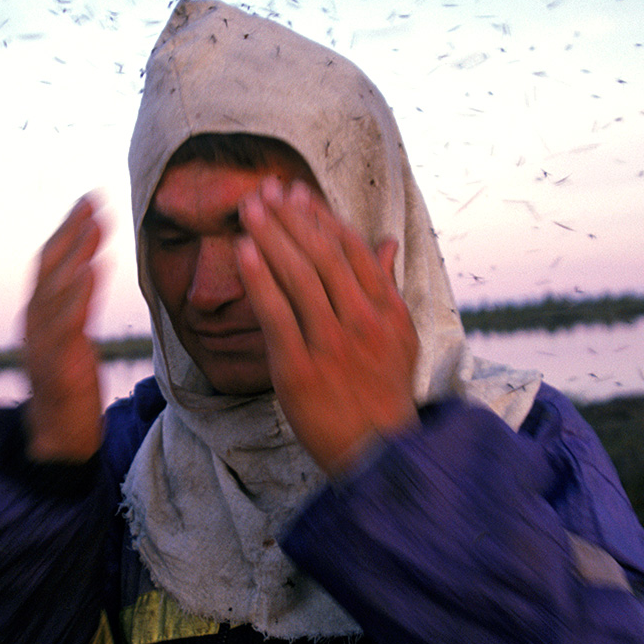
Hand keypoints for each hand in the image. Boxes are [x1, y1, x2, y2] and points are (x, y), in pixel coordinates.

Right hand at [22, 193, 105, 462]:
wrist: (59, 439)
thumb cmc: (70, 388)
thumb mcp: (72, 340)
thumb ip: (74, 308)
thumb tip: (86, 273)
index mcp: (36, 317)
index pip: (48, 264)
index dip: (65, 232)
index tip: (87, 203)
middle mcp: (32, 324)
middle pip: (48, 267)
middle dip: (69, 230)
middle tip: (92, 199)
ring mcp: (41, 344)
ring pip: (54, 289)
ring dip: (75, 252)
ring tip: (96, 223)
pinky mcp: (56, 365)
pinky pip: (65, 322)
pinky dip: (77, 291)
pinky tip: (93, 267)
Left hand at [236, 178, 419, 476]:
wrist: (377, 452)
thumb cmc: (383, 392)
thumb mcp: (399, 336)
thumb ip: (387, 286)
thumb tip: (386, 243)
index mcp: (386, 310)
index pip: (351, 250)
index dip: (321, 217)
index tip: (296, 194)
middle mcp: (361, 322)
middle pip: (322, 255)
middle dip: (291, 217)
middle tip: (264, 190)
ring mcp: (331, 345)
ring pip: (300, 278)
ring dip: (271, 236)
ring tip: (248, 208)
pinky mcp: (301, 370)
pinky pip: (277, 316)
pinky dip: (260, 280)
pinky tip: (243, 251)